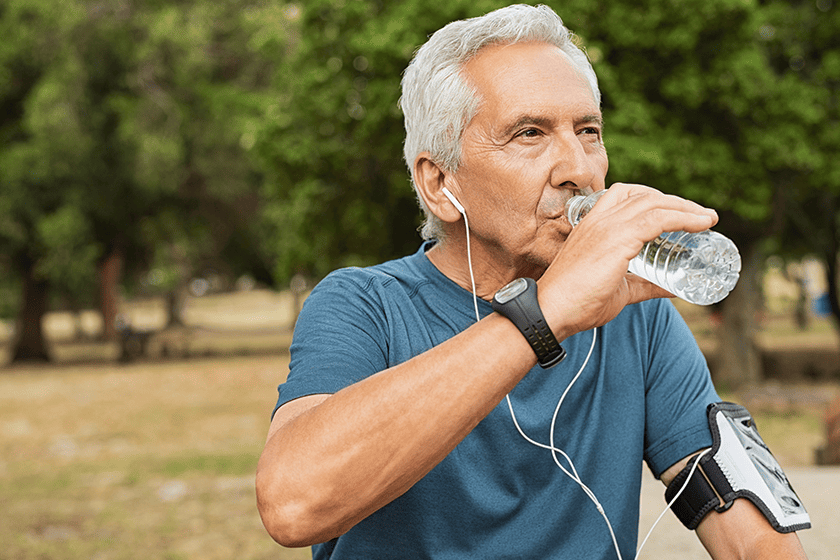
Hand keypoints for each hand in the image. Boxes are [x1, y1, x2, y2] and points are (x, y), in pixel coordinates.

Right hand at [537, 183, 717, 336]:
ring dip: (686, 207)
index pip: (626, 195)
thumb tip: (676, 289)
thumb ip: (645, 285)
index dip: (655, 198)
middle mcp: (600, 219)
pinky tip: (701, 224)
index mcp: (593, 224)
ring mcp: (608, 227)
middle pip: (645, 195)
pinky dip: (683, 218)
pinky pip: (658, 219)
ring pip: (655, 203)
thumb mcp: (619, 289)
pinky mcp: (617, 240)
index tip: (679, 211)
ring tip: (707, 219)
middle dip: (677, 201)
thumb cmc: (578, 302)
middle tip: (701, 216)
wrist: (552, 310)